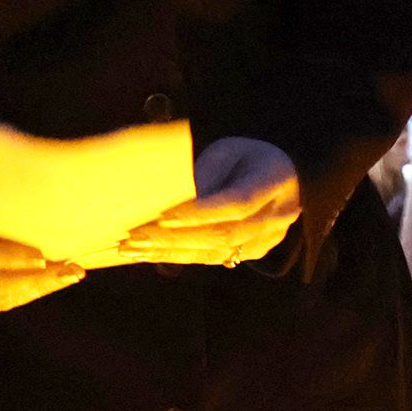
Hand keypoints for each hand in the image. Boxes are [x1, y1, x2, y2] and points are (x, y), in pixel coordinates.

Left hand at [117, 138, 301, 267]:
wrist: (281, 179)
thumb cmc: (245, 159)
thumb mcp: (228, 151)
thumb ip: (206, 174)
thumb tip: (173, 203)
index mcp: (274, 181)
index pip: (237, 203)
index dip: (200, 213)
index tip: (162, 216)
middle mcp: (276, 216)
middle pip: (223, 234)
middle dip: (174, 237)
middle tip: (133, 236)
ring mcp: (267, 240)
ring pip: (214, 252)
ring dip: (169, 251)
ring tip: (131, 248)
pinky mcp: (252, 254)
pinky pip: (211, 259)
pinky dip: (177, 256)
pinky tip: (147, 254)